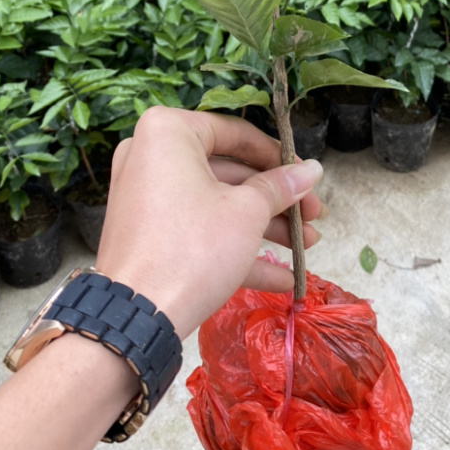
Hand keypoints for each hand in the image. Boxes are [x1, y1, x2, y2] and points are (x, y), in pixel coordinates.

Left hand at [95, 106, 323, 339]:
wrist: (137, 317)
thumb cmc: (194, 247)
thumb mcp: (247, 212)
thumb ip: (280, 187)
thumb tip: (313, 169)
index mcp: (169, 132)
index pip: (235, 133)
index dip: (277, 156)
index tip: (305, 176)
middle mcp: (150, 156)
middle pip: (227, 172)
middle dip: (275, 199)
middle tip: (311, 215)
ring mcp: (145, 196)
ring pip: (215, 204)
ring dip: (263, 226)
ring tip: (306, 246)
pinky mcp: (147, 233)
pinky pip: (195, 229)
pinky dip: (233, 247)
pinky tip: (281, 277)